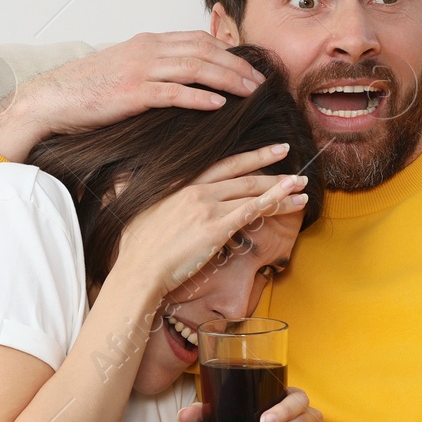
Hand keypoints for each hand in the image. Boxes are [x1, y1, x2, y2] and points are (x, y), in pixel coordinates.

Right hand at [0, 31, 267, 159]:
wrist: (52, 98)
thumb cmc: (85, 90)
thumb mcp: (122, 70)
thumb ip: (150, 70)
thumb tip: (174, 81)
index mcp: (147, 43)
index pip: (197, 40)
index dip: (227, 50)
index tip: (248, 64)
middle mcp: (148, 50)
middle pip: (204, 51)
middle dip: (237, 64)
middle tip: (262, 79)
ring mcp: (141, 70)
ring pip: (196, 68)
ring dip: (228, 78)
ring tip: (251, 91)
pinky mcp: (133, 93)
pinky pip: (174, 93)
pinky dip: (199, 97)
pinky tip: (219, 105)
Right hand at [110, 144, 307, 299]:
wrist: (138, 270)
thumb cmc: (136, 249)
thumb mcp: (135, 210)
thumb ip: (136, 192)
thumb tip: (119, 182)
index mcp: (180, 185)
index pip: (220, 165)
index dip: (245, 157)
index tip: (263, 151)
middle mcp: (197, 190)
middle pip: (241, 173)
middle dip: (268, 162)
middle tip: (288, 153)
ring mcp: (208, 208)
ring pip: (252, 191)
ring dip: (281, 186)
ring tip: (301, 184)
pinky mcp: (217, 228)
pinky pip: (252, 210)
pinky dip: (276, 200)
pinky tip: (293, 196)